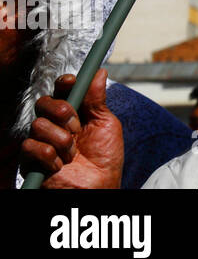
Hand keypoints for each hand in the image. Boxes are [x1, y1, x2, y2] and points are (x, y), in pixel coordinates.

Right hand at [20, 69, 122, 188]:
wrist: (99, 185)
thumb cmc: (105, 157)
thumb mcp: (106, 124)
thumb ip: (97, 100)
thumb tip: (98, 73)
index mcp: (74, 112)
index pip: (61, 90)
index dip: (65, 83)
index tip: (71, 81)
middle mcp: (55, 124)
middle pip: (44, 102)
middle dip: (63, 113)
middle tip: (76, 128)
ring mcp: (42, 141)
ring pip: (38, 125)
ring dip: (61, 139)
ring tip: (73, 153)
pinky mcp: (31, 160)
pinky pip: (30, 146)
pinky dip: (50, 155)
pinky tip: (61, 164)